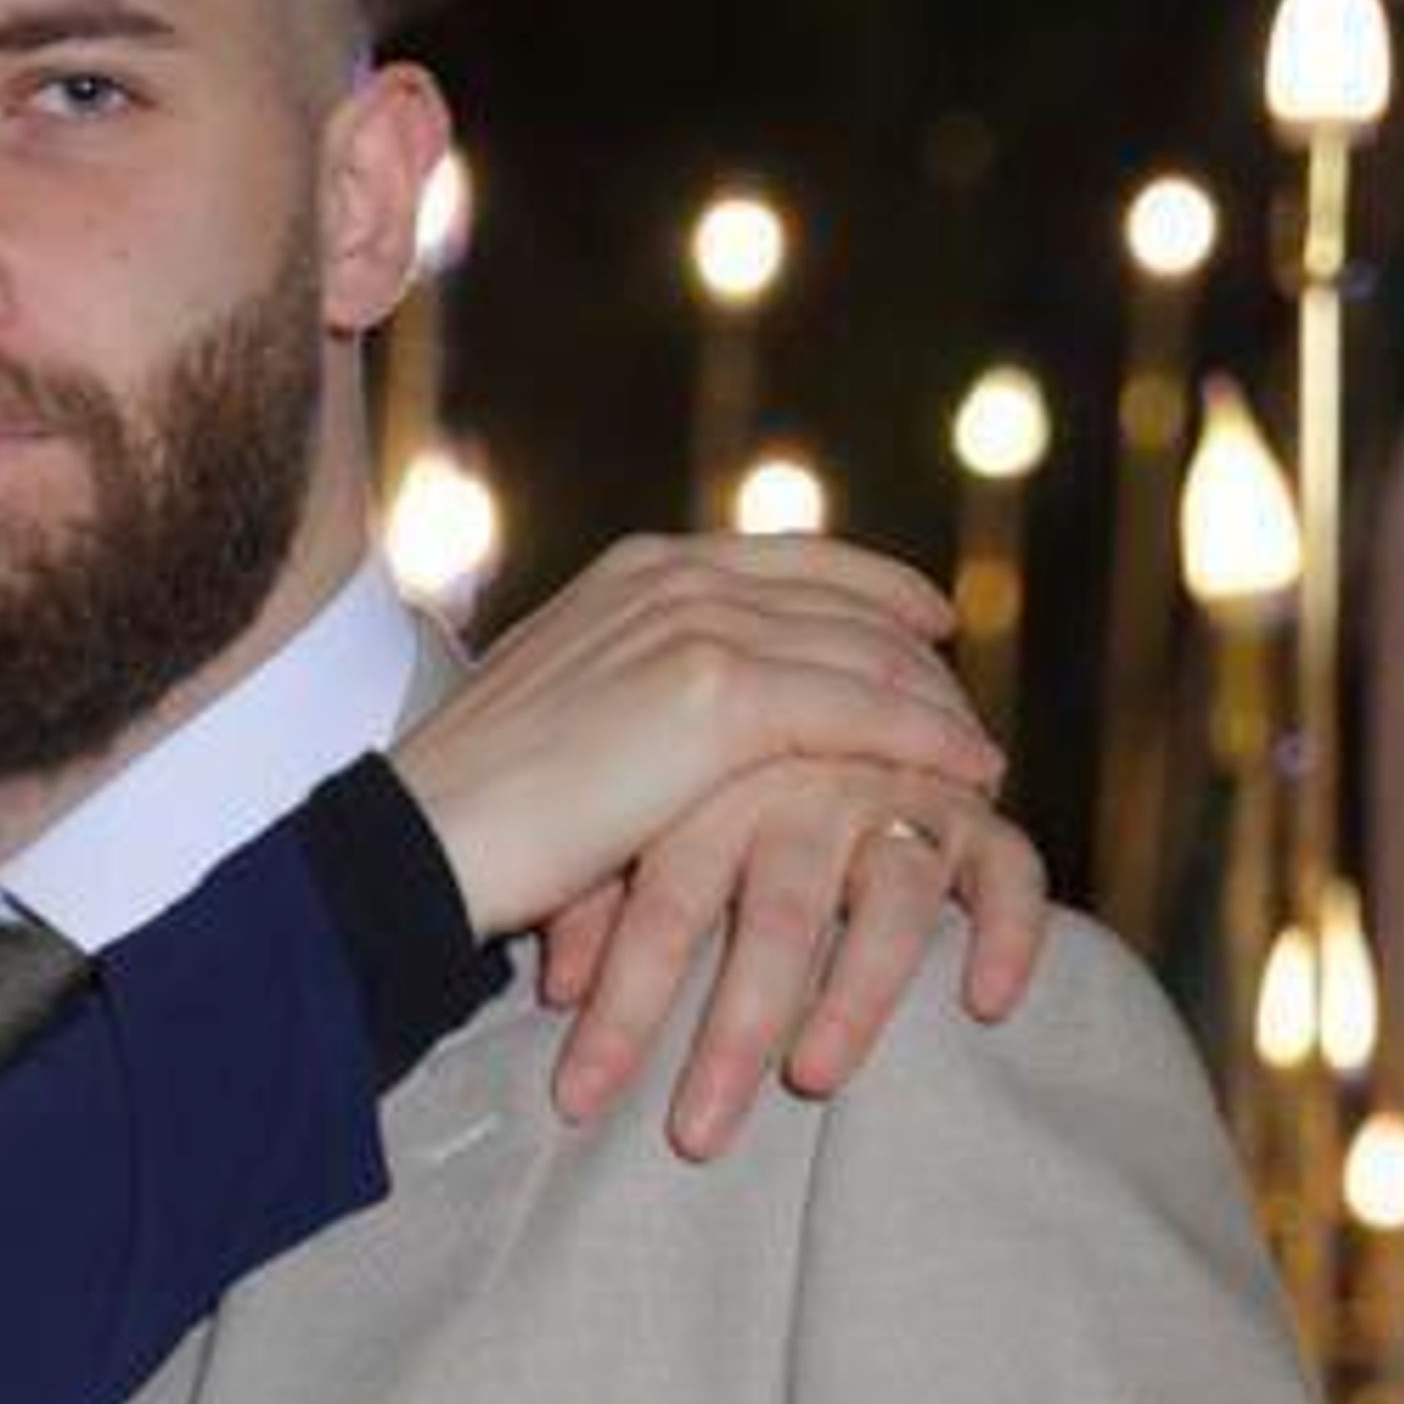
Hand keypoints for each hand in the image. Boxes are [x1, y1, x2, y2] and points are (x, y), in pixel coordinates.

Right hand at [395, 533, 998, 950]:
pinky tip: (970, 772)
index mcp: (633, 572)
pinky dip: (925, 741)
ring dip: (933, 704)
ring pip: (862, 654)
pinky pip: (862, 711)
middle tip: (968, 705)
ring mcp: (698, 630)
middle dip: (915, 653)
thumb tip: (670, 721)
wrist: (422, 840)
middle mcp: (673, 578)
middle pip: (839, 601)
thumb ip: (632, 685)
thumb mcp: (564, 711)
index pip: (786, 562)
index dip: (869, 589)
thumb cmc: (477, 808)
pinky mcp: (722, 700)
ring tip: (980, 751)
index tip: (926, 623)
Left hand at [533, 769, 1053, 1157]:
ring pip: (891, 905)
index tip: (581, 1100)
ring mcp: (898, 794)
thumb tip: (559, 990)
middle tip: (697, 1136)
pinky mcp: (973, 811)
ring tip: (814, 1080)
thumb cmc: (696, 783)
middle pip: (777, 920)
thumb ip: (594, 902)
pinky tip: (988, 1005)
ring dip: (856, 998)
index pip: (664, 912)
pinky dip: (1010, 933)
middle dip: (733, 1035)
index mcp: (714, 787)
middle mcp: (810, 787)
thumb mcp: (630, 827)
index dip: (622, 1010)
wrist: (810, 677)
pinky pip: (1010, 871)